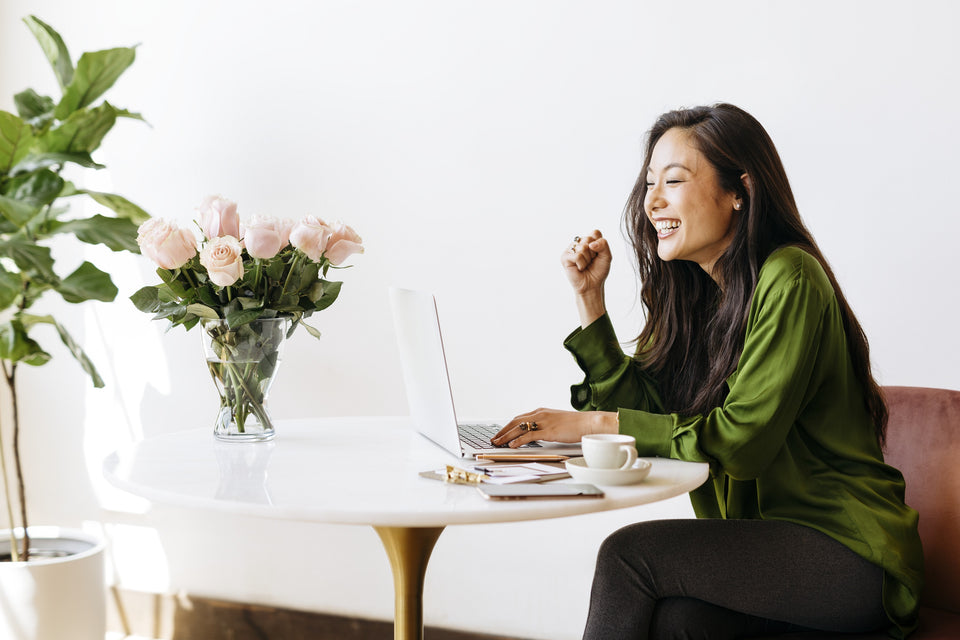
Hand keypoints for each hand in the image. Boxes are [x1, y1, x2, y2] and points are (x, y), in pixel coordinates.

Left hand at [491, 408, 617, 448]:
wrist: (589, 423)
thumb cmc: (576, 424)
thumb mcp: (557, 422)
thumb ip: (546, 426)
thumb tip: (537, 434)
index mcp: (541, 411)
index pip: (519, 418)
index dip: (508, 426)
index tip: (500, 433)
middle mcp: (540, 414)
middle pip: (515, 421)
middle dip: (502, 431)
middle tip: (494, 438)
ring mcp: (544, 422)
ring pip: (518, 428)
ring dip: (506, 436)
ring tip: (497, 443)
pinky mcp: (548, 431)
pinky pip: (529, 435)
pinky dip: (518, 440)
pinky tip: (512, 445)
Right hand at [562, 230, 610, 325]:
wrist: (592, 285)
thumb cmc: (598, 271)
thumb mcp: (606, 256)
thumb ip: (603, 245)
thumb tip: (591, 244)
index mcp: (588, 240)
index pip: (595, 232)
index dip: (599, 244)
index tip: (598, 254)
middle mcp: (578, 243)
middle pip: (589, 239)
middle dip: (594, 253)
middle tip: (591, 261)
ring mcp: (571, 249)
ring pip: (583, 247)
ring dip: (587, 260)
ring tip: (585, 265)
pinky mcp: (565, 257)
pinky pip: (577, 256)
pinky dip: (581, 264)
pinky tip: (579, 268)